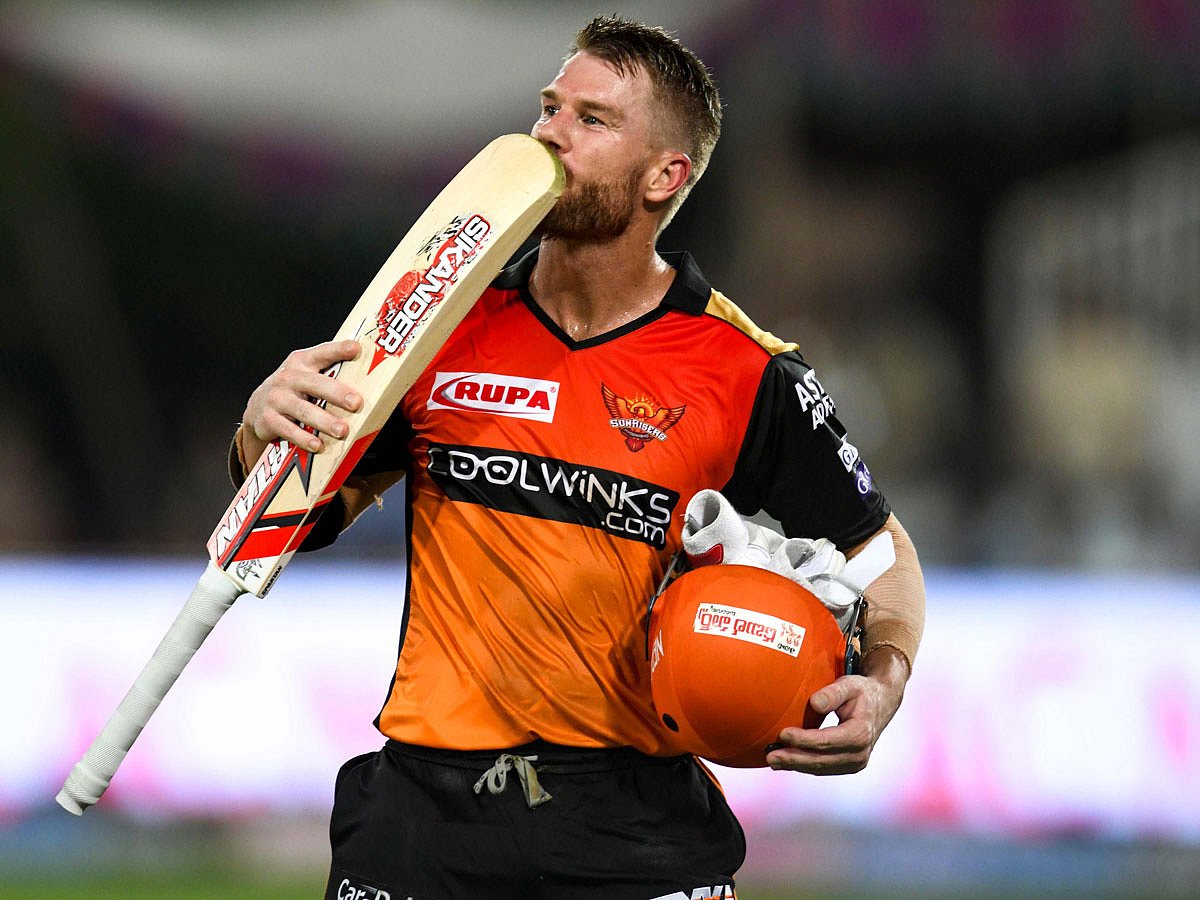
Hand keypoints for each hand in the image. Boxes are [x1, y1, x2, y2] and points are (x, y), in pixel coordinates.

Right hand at [241, 340, 362, 458]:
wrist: (258, 406)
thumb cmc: (294, 389)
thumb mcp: (306, 374)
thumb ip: (330, 374)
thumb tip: (370, 382)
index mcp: (302, 362)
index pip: (322, 353)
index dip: (338, 350)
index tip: (355, 348)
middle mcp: (288, 377)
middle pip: (315, 384)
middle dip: (337, 393)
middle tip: (356, 403)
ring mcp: (277, 398)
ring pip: (303, 410)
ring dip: (324, 421)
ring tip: (342, 431)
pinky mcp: (269, 419)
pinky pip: (289, 430)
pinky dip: (304, 438)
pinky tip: (318, 445)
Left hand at [765, 646, 908, 774]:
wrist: (880, 704)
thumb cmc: (861, 692)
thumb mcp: (849, 685)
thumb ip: (832, 693)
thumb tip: (814, 703)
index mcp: (860, 733)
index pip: (826, 741)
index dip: (803, 740)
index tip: (782, 734)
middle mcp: (859, 753)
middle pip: (821, 760)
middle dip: (794, 759)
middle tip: (770, 757)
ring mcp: (855, 763)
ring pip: (820, 768)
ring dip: (795, 765)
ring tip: (772, 761)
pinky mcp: (848, 765)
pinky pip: (823, 768)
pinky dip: (804, 765)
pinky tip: (786, 761)